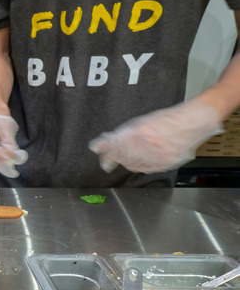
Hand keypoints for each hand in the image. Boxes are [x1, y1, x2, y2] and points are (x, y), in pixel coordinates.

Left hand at [88, 99, 223, 173]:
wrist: (192, 123)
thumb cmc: (167, 120)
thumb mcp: (140, 122)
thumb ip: (120, 134)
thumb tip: (99, 145)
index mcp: (141, 132)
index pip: (115, 146)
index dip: (105, 150)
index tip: (97, 150)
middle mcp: (149, 145)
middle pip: (123, 156)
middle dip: (114, 156)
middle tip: (108, 156)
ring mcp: (159, 156)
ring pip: (132, 165)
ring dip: (125, 161)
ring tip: (125, 155)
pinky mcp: (166, 164)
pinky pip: (145, 169)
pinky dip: (137, 165)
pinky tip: (137, 159)